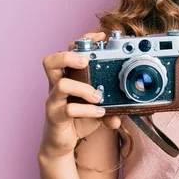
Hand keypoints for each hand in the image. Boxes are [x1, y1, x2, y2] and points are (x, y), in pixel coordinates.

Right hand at [39, 31, 120, 159]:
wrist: (62, 143)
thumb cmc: (78, 118)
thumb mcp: (98, 108)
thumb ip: (114, 106)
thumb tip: (127, 109)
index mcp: (68, 76)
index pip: (69, 50)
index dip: (83, 39)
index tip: (101, 35)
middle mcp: (57, 85)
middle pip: (51, 61)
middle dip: (69, 56)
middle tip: (86, 61)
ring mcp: (54, 100)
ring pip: (60, 85)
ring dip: (83, 88)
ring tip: (98, 96)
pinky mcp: (54, 116)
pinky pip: (68, 110)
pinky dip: (87, 110)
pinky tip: (99, 112)